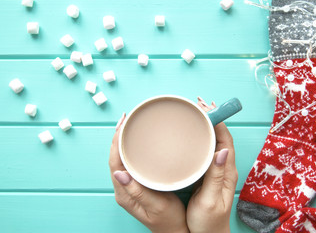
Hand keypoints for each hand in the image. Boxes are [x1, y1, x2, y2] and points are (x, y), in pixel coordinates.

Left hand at [109, 113, 188, 232]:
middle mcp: (123, 188)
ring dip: (124, 142)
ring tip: (130, 126)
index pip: (114, 161)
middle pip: (115, 157)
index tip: (122, 123)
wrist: (175, 232)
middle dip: (119, 137)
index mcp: (124, 193)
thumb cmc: (169, 220)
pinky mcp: (137, 186)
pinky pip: (129, 163)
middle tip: (127, 119)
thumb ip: (138, 191)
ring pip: (122, 159)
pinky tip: (138, 144)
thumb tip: (119, 173)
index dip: (116, 141)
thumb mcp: (156, 206)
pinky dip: (131, 150)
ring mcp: (130, 187)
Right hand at [186, 97, 237, 232]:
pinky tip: (190, 137)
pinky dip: (199, 140)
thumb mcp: (210, 200)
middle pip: (220, 137)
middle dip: (210, 119)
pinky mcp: (208, 175)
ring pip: (213, 143)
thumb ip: (215, 176)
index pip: (225, 140)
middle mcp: (223, 168)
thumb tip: (222, 150)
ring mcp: (216, 171)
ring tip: (193, 115)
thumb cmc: (209, 222)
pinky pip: (206, 152)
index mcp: (226, 172)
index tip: (207, 107)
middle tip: (197, 105)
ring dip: (205, 127)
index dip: (218, 122)